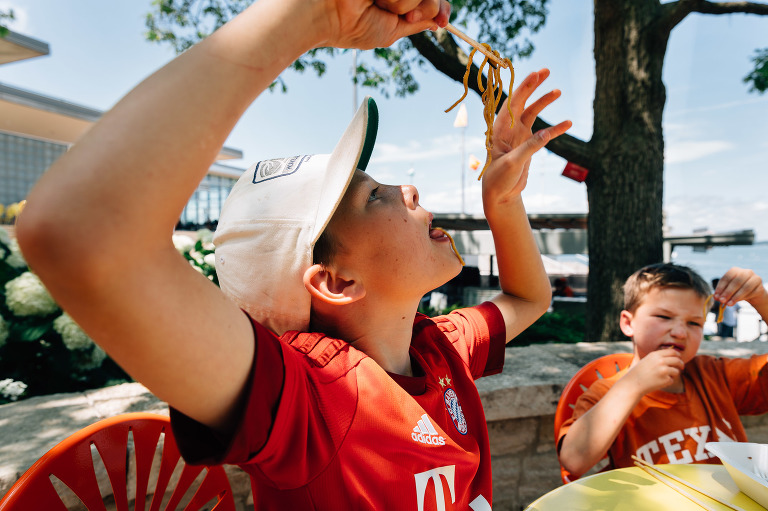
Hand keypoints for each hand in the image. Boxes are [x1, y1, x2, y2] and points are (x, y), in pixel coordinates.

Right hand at [319, 0, 449, 48]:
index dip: (443, 8)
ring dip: (404, 1)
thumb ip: (416, 23)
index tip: (443, 23)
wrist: (327, 15)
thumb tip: (438, 21)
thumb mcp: (391, 31)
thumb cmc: (352, 27)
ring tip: (380, 4)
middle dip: (425, 7)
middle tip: (405, 15)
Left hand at [481, 69, 571, 205]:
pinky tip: (568, 123)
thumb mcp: (513, 163)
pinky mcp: (528, 146)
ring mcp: (519, 136)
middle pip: (521, 102)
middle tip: (546, 71)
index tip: (535, 74)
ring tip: (558, 91)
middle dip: (533, 86)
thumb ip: (530, 147)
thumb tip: (548, 133)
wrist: (500, 195)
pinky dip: (555, 129)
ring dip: (544, 102)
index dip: (522, 87)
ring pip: (532, 114)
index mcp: (499, 130)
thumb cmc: (499, 179)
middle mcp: (508, 129)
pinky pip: (544, 134)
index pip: (511, 103)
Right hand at [622, 349, 683, 395]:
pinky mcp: (666, 380)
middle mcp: (661, 361)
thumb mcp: (648, 359)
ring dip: (673, 374)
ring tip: (663, 377)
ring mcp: (664, 370)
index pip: (673, 352)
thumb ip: (660, 356)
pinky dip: (667, 381)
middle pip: (677, 360)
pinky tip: (658, 382)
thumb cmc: (640, 371)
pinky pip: (672, 380)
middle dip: (681, 364)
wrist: (634, 383)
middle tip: (681, 367)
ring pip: (677, 371)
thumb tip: (674, 354)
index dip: (678, 355)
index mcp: (656, 355)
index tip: (679, 358)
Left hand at [714, 267, 767, 307]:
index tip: (716, 296)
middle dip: (728, 292)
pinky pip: (752, 293)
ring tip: (729, 304)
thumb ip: (722, 293)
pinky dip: (744, 298)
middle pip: (736, 282)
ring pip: (745, 287)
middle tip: (722, 301)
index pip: (727, 277)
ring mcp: (755, 279)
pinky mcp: (761, 287)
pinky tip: (738, 302)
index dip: (720, 287)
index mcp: (735, 270)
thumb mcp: (729, 291)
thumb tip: (716, 298)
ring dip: (736, 297)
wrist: (753, 295)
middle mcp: (746, 272)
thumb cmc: (738, 291)